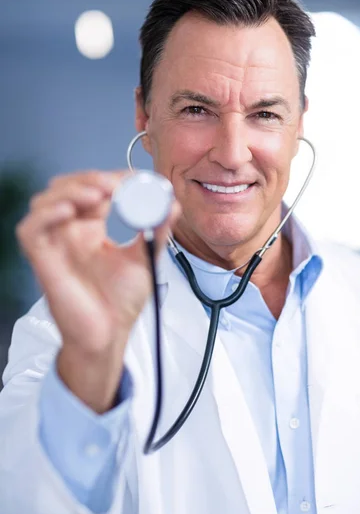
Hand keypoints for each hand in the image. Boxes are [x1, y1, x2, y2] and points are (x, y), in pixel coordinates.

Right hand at [16, 170, 179, 410]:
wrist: (110, 335)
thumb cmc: (121, 302)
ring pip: (45, 201)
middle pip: (67, 187)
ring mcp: (54, 244)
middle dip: (90, 178)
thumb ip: (158, 231)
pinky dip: (46, 214)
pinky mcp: (42, 259)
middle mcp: (69, 232)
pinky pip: (30, 229)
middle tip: (116, 184)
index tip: (135, 179)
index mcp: (91, 229)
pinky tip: (71, 211)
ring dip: (70, 190)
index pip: (93, 190)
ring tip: (99, 193)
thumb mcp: (145, 259)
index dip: (110, 178)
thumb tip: (174, 204)